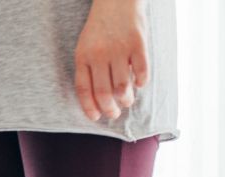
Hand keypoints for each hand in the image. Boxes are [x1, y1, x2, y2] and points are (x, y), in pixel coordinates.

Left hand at [74, 0, 148, 120]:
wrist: (116, 0)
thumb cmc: (99, 28)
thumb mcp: (85, 46)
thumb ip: (89, 69)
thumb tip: (98, 98)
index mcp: (83, 57)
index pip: (84, 89)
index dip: (90, 107)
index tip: (96, 118)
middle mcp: (99, 55)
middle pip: (104, 92)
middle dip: (109, 109)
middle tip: (114, 113)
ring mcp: (119, 49)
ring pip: (122, 86)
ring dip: (126, 99)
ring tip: (127, 101)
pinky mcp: (138, 43)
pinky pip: (141, 71)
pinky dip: (141, 82)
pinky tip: (140, 84)